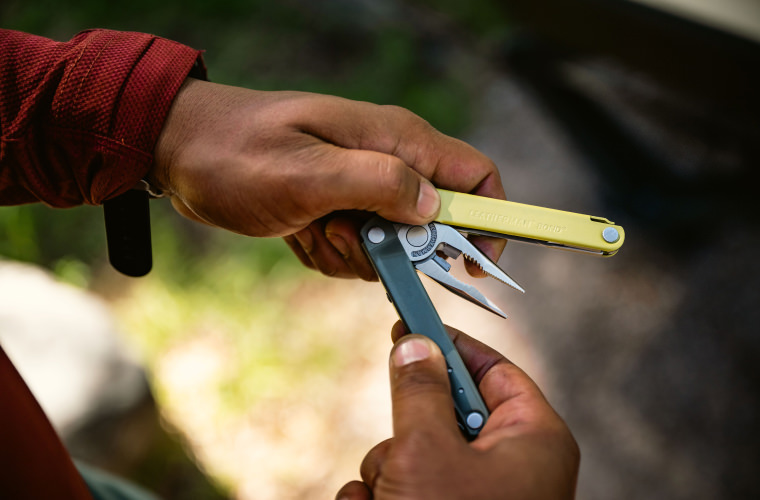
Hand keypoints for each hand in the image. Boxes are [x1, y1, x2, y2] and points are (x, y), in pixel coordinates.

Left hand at [151, 78, 504, 279]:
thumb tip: (434, 208)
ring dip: (353, 253)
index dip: (488, 220)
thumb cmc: (238, 153)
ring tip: (310, 227)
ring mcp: (360, 184)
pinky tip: (298, 232)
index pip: (475, 174)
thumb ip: (380, 185)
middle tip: (345, 235)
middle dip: (395, 249)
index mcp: (394, 140)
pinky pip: (355, 249)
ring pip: (391, 244)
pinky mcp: (338, 206)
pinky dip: (329, 252)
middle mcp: (386, 160)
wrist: (181, 152)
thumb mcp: (308, 174)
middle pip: (431, 222)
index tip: (470, 263)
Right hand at [336, 324, 579, 499]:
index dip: (451, 345)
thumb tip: (415, 343)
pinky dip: (382, 497)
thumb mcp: (428, 450)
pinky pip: (408, 487)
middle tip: (400, 453)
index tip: (410, 325)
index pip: (493, 370)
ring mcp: (478, 497)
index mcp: (532, 438)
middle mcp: (510, 466)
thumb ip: (418, 389)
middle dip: (406, 431)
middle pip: (444, 413)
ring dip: (386, 472)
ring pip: (416, 453)